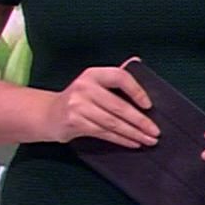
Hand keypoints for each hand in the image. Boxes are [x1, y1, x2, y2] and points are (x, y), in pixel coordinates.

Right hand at [42, 59, 158, 147]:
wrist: (48, 114)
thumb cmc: (79, 98)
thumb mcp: (93, 82)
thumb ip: (114, 75)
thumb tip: (137, 61)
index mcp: (93, 74)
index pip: (120, 77)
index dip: (137, 90)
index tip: (149, 105)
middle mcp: (85, 87)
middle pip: (119, 106)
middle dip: (140, 121)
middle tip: (156, 131)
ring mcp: (78, 106)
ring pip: (113, 122)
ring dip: (134, 133)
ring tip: (149, 140)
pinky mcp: (74, 123)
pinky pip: (104, 133)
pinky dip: (121, 139)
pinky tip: (133, 143)